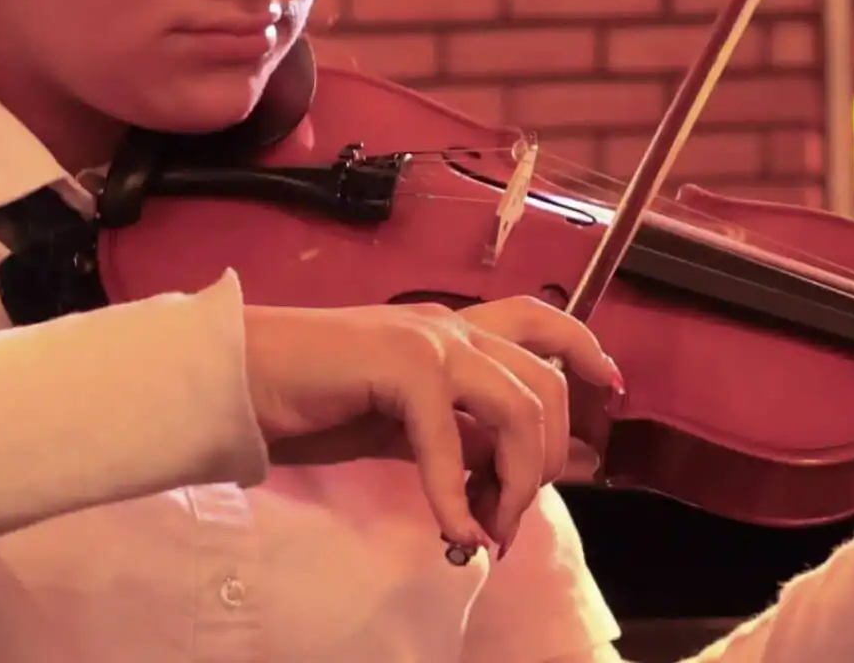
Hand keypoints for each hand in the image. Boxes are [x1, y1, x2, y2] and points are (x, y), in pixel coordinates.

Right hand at [241, 296, 621, 554]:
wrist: (242, 378)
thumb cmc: (312, 401)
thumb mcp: (402, 424)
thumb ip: (457, 437)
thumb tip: (509, 478)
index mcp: (451, 329)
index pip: (543, 323)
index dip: (586, 350)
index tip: (611, 392)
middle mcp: (450, 325)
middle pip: (545, 383)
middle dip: (545, 462)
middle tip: (510, 518)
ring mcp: (429, 340)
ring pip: (521, 406)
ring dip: (515, 482)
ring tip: (487, 528)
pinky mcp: (403, 366)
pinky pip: (454, 441)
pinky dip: (457, 498)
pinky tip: (452, 531)